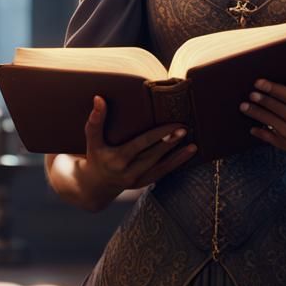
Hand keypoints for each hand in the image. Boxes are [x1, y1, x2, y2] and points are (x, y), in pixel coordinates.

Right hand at [73, 95, 196, 208]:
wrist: (94, 187)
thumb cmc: (95, 156)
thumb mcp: (92, 140)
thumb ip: (96, 120)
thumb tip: (98, 98)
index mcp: (117, 159)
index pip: (141, 144)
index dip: (158, 135)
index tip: (173, 124)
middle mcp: (128, 172)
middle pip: (153, 155)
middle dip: (170, 142)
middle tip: (185, 128)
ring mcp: (137, 180)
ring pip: (161, 167)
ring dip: (178, 156)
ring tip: (193, 145)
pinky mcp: (144, 184)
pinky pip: (162, 174)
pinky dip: (175, 165)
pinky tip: (188, 154)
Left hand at [239, 79, 285, 168]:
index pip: (284, 93)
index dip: (269, 87)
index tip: (258, 82)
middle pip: (273, 106)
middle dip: (260, 98)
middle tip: (250, 93)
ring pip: (268, 121)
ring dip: (255, 112)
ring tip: (244, 106)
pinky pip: (270, 138)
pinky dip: (260, 133)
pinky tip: (252, 128)